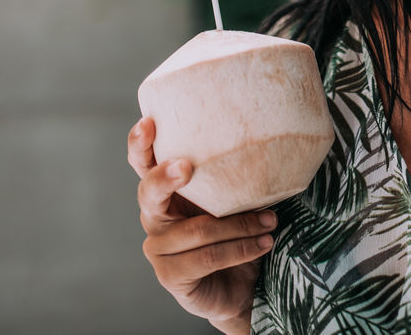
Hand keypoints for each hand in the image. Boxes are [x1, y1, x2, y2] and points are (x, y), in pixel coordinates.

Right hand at [129, 117, 275, 333]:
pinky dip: (240, 248)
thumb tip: (265, 143)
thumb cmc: (238, 233)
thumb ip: (233, 176)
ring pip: (197, 229)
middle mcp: (155, 217)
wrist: (242, 287)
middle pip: (149, 192)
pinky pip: (207, 257)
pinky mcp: (170, 275)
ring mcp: (158, 248)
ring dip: (240, 224)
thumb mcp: (236, 199)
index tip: (148, 123)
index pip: (144, 163)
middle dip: (166, 177)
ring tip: (270, 220)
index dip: (140, 145)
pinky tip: (264, 243)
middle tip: (187, 166)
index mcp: (167, 191)